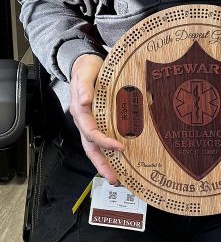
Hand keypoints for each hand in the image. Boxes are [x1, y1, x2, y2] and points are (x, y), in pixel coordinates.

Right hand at [70, 54, 123, 183]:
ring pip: (94, 148)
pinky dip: (108, 154)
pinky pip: (100, 142)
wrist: (83, 63)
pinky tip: (119, 162)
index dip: (104, 141)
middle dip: (101, 164)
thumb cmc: (86, 67)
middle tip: (114, 178)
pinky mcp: (97, 122)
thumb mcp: (85, 72)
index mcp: (80, 111)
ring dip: (104, 164)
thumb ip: (84, 86)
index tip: (119, 147)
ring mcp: (89, 123)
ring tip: (116, 178)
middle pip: (90, 148)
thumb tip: (84, 101)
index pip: (91, 131)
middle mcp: (83, 121)